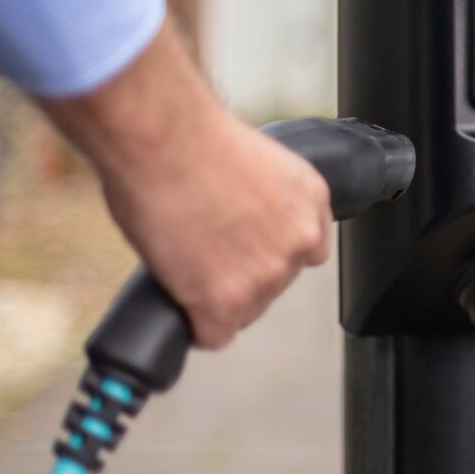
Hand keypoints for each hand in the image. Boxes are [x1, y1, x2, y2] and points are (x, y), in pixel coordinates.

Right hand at [40, 27, 330, 348]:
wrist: (162, 139)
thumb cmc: (190, 137)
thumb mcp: (256, 163)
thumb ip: (264, 202)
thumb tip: (242, 224)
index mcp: (312, 201)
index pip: (306, 250)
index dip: (268, 252)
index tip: (244, 249)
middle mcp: (300, 240)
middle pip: (274, 284)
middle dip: (241, 275)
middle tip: (201, 252)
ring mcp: (266, 275)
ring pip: (245, 311)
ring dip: (216, 299)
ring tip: (183, 265)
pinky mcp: (226, 301)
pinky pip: (214, 336)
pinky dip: (195, 327)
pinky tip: (181, 308)